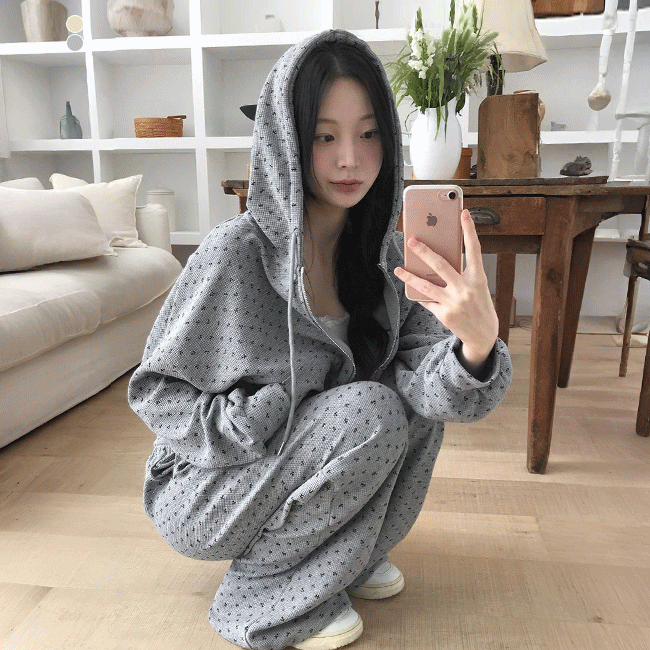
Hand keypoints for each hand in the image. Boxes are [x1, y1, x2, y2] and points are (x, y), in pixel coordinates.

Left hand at [394, 209, 498, 359]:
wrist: (484, 335)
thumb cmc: (479, 306)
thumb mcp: (477, 287)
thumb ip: (461, 275)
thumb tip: (435, 264)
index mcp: (478, 278)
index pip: (474, 249)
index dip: (469, 230)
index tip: (463, 212)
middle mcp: (466, 289)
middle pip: (441, 265)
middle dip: (424, 251)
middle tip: (412, 240)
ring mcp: (453, 302)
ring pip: (426, 285)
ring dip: (410, 276)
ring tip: (399, 269)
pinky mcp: (444, 314)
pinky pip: (427, 300)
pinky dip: (420, 294)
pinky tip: (412, 289)